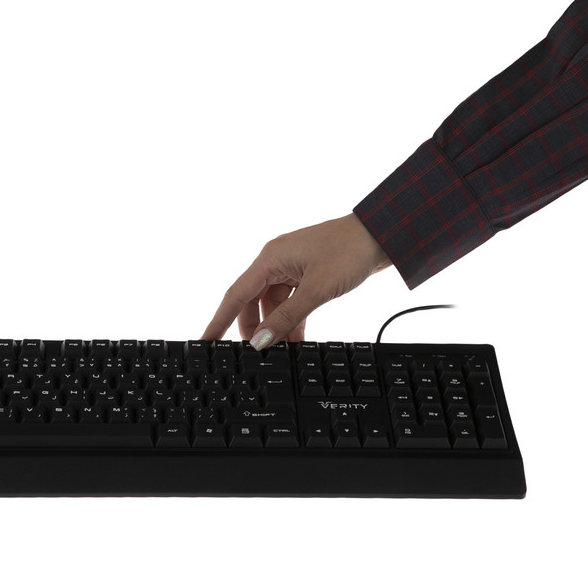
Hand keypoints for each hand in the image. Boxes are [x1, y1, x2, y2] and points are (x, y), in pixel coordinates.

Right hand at [201, 214, 391, 347]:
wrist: (382, 234)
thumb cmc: (350, 251)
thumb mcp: (316, 290)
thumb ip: (288, 318)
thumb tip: (262, 341)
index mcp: (270, 259)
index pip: (235, 296)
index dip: (218, 321)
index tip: (205, 340)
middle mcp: (275, 262)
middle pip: (252, 302)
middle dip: (254, 330)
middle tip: (258, 353)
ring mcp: (291, 268)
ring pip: (272, 304)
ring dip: (277, 327)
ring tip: (284, 349)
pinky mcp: (306, 274)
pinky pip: (290, 301)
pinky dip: (292, 319)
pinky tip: (298, 336)